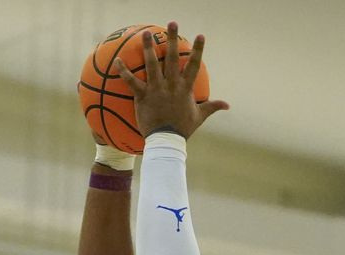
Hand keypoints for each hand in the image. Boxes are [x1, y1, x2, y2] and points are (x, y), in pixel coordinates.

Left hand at [114, 21, 228, 139]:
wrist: (166, 140)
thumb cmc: (183, 129)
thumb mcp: (200, 116)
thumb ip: (212, 107)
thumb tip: (228, 105)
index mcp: (185, 88)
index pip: (193, 65)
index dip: (198, 49)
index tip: (200, 35)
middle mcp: (171, 85)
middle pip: (172, 57)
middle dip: (172, 39)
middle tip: (171, 23)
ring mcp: (156, 89)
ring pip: (152, 64)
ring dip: (148, 47)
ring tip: (146, 33)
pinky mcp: (143, 96)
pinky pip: (131, 81)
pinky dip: (123, 71)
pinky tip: (117, 60)